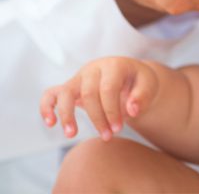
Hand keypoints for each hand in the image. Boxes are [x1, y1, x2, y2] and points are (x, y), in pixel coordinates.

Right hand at [40, 57, 158, 140]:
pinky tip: (50, 123)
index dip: (112, 111)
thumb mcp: (149, 86)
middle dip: (97, 118)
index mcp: (114, 65)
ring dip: (67, 114)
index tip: (118, 129)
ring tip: (72, 134)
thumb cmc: (139, 83)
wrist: (130, 77)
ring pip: (66, 92)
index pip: (108, 88)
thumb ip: (143, 96)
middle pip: (89, 93)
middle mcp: (94, 68)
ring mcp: (80, 76)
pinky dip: (46, 107)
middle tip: (108, 137)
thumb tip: (132, 110)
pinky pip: (51, 93)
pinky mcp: (70, 86)